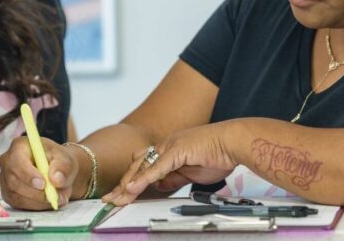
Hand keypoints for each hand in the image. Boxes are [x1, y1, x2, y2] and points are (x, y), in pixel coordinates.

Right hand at [0, 136, 76, 209]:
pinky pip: (19, 204)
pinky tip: (49, 201)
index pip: (17, 160)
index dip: (28, 174)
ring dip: (39, 201)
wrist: (57, 171)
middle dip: (36, 192)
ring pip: (17, 196)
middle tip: (56, 195)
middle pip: (14, 181)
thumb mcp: (66, 159)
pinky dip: (36, 206)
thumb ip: (63, 167)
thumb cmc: (58, 161)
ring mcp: (5, 179)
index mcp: (19, 146)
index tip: (43, 184)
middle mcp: (7, 162)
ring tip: (58, 197)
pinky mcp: (8, 194)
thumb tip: (56, 179)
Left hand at [103, 121, 239, 205]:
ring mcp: (170, 146)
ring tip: (118, 198)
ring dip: (128, 183)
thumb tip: (158, 185)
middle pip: (137, 165)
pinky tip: (133, 187)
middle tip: (111, 200)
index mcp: (167, 150)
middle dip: (123, 184)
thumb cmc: (216, 155)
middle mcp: (165, 146)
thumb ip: (172, 178)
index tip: (120, 196)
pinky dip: (144, 178)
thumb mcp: (189, 172)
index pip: (142, 166)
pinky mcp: (177, 150)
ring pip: (142, 165)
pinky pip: (157, 167)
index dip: (130, 181)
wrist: (232, 143)